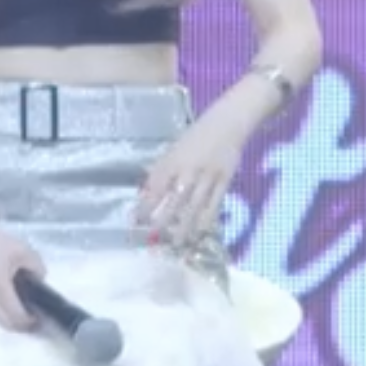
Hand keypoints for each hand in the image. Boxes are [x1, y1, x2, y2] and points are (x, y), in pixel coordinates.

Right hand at [0, 215, 46, 331]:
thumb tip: (41, 279)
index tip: (42, 319)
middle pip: (6, 324)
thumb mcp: (23, 251)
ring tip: (24, 310)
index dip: (30, 322)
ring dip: (9, 319)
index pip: (16, 317)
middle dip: (21, 325)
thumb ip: (36, 267)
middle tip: (35, 318)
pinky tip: (8, 303)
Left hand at [137, 116, 245, 244]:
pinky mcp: (225, 179)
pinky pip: (215, 202)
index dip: (146, 204)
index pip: (157, 186)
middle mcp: (190, 169)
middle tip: (155, 238)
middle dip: (164, 220)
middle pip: (175, 199)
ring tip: (177, 243)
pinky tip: (200, 232)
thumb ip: (161, 170)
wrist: (228, 123)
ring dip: (185, 225)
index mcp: (174, 160)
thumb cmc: (196, 136)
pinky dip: (207, 218)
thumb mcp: (174, 149)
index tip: (137, 221)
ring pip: (195, 205)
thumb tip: (145, 194)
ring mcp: (209, 175)